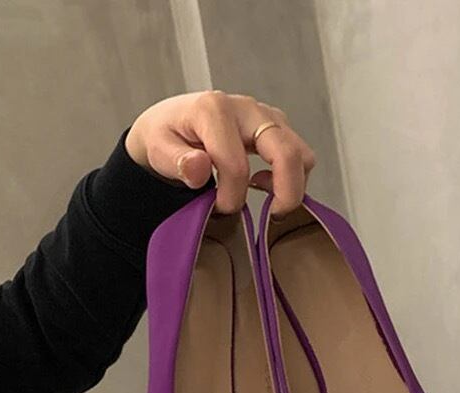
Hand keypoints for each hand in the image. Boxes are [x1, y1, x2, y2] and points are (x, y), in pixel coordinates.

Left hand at [125, 91, 315, 216]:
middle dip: (286, 194)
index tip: (218, 209)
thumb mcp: (157, 148)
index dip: (231, 197)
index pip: (237, 166)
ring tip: (262, 198)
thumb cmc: (167, 136)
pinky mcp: (279, 127)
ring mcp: (268, 116)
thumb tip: (199, 169)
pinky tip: (261, 184)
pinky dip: (291, 178)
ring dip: (290, 186)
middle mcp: (248, 108)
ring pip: (302, 155)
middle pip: (288, 153)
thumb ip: (176, 160)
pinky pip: (301, 157)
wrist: (175, 121)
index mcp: (215, 110)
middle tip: (270, 216)